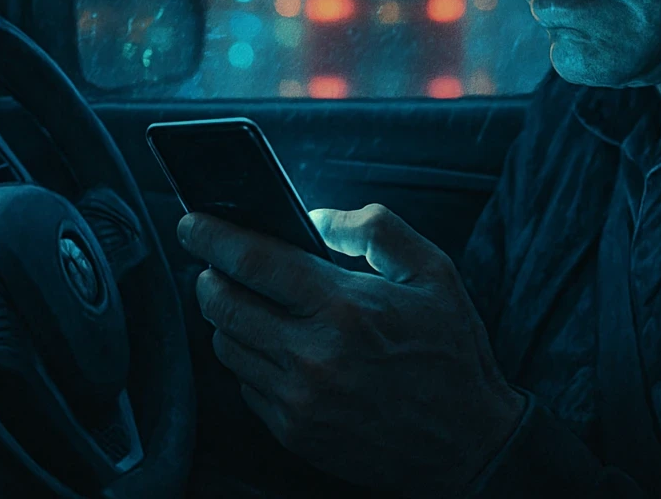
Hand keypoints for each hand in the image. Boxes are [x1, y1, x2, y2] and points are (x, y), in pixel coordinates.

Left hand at [177, 204, 525, 495]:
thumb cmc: (452, 351)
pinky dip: (249, 359)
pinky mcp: (294, 432)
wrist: (469, 443)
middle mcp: (313, 356)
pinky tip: (273, 346)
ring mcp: (299, 400)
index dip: (211, 235)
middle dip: (208, 275)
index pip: (253, 260)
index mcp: (346, 307)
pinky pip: (245, 385)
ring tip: (246, 302)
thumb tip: (316, 217)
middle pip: (223, 304)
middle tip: (213, 263)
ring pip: (227, 346)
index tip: (191, 222)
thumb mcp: (433, 271)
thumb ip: (375, 229)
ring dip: (226, 318)